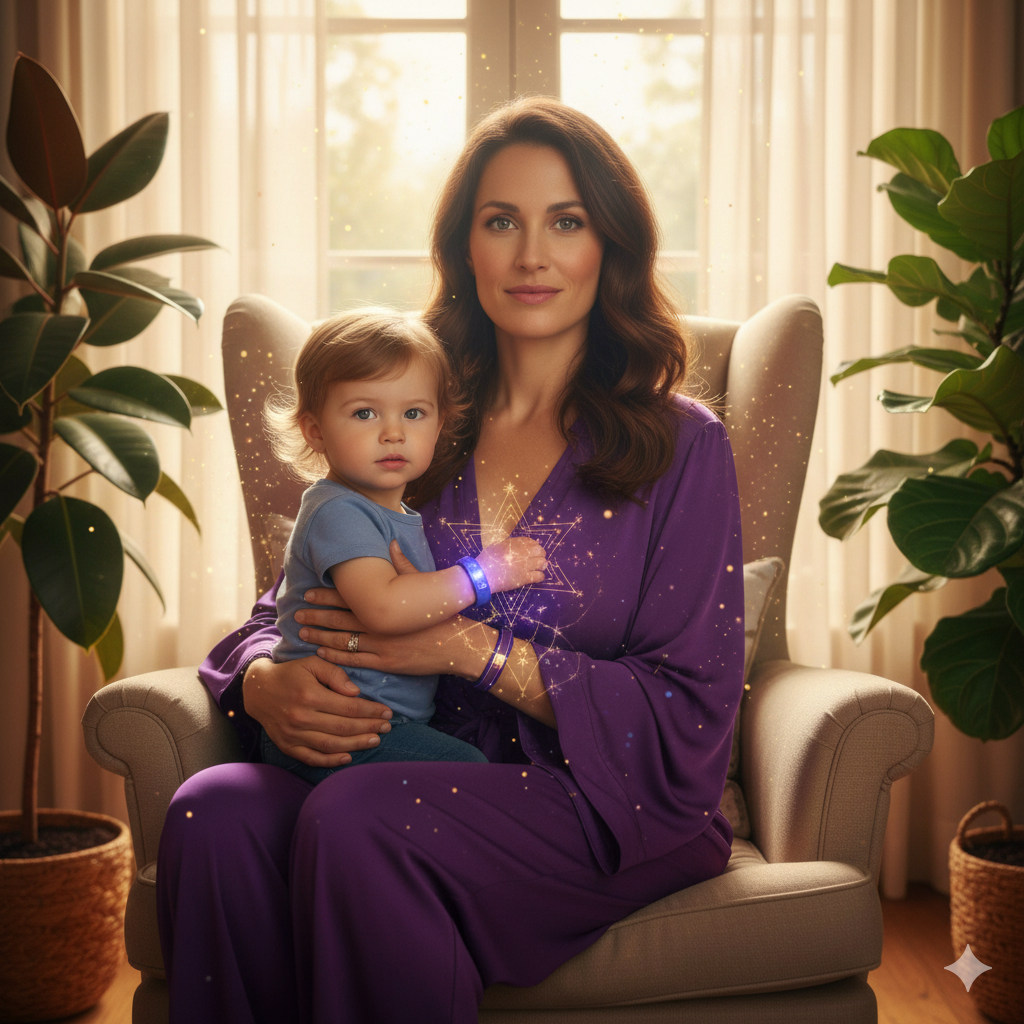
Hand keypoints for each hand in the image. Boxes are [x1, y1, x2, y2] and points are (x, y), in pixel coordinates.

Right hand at [243, 655, 392, 767]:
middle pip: (343, 728)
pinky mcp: (287, 746)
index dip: (371, 711)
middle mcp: (301, 717)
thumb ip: (335, 674)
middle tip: (386, 727)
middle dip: (369, 728)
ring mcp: (293, 734)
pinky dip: (330, 760)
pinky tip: (348, 757)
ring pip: (331, 745)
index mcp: (310, 696)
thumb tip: (355, 693)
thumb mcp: (313, 663)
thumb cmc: (291, 673)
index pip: (349, 707)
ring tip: (374, 740)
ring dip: (356, 745)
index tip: (387, 712)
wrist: (258, 689)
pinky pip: (311, 758)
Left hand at [298, 540, 492, 679]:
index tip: (308, 592)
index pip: (349, 598)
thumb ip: (403, 566)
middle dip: (317, 615)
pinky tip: (321, 653)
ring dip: (320, 636)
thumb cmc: (441, 615)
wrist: (458, 644)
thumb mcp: (423, 586)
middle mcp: (379, 625)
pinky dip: (335, 657)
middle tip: (297, 613)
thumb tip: (391, 543)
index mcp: (385, 605)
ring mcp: (381, 646)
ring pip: (342, 641)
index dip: (326, 595)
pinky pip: (354, 660)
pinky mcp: (385, 663)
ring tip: (302, 632)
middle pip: (340, 619)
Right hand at [476, 536, 546, 593]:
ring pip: (542, 563)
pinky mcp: (525, 578)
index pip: (531, 542)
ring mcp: (525, 565)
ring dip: (542, 564)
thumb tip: (513, 544)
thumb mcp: (496, 545)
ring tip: (541, 567)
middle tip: (538, 558)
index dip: (534, 545)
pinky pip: (539, 576)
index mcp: (516, 544)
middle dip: (540, 554)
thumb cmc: (487, 559)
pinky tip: (538, 577)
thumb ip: (507, 544)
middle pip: (540, 551)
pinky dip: (540, 576)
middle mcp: (523, 553)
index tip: (534, 549)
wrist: (483, 574)